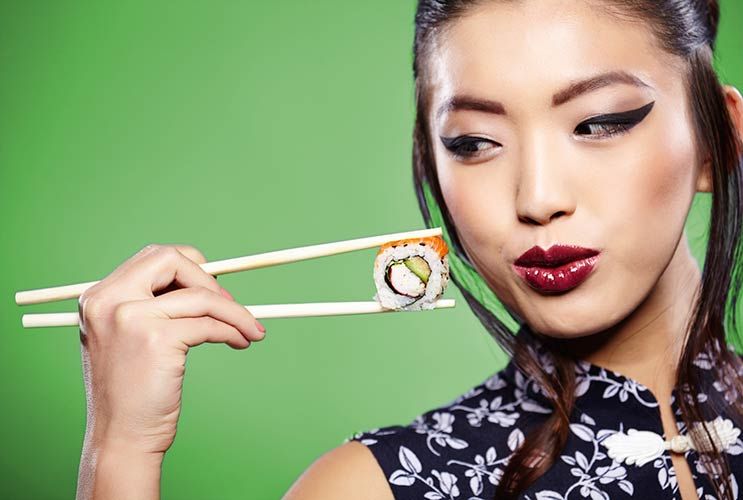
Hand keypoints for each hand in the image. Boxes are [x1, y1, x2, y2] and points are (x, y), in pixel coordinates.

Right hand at [77, 243, 265, 456]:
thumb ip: (151, 305)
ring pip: (201, 296)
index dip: (190, 268)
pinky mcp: (156, 340)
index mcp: (99, 297)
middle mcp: (108, 301)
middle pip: (171, 259)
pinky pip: (209, 324)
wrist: (120, 439)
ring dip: (235, 311)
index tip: (211, 291)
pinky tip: (242, 342)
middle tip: (230, 305)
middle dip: (209, 278)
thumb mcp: (128, 337)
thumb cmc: (132, 392)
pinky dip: (233, 329)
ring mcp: (130, 318)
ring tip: (251, 329)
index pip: (153, 257)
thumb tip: (207, 280)